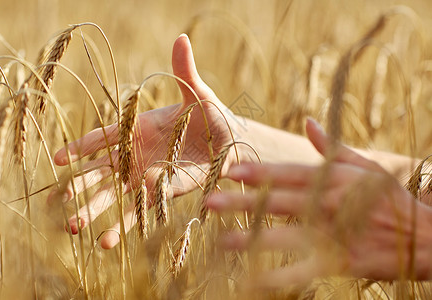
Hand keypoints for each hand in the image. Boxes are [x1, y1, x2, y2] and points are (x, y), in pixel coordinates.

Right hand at [49, 34, 240, 248]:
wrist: (230, 141)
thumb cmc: (212, 115)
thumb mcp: (198, 93)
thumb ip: (185, 70)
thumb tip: (182, 38)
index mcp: (138, 126)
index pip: (104, 137)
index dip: (81, 146)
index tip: (58, 158)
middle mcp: (136, 153)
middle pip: (101, 170)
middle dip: (80, 183)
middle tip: (59, 198)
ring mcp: (146, 175)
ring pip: (114, 194)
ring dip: (94, 209)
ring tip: (74, 226)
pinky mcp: (161, 193)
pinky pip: (139, 212)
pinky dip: (123, 226)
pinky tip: (106, 243)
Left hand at [207, 118, 431, 287]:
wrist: (425, 237)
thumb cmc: (391, 199)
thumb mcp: (366, 166)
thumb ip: (332, 147)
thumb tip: (308, 121)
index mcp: (333, 180)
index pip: (289, 173)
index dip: (260, 172)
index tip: (230, 171)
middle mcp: (329, 205)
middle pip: (280, 203)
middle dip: (244, 202)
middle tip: (211, 203)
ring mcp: (333, 236)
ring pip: (287, 236)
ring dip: (253, 238)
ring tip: (222, 240)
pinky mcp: (339, 263)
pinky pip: (303, 271)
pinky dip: (277, 277)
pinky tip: (252, 280)